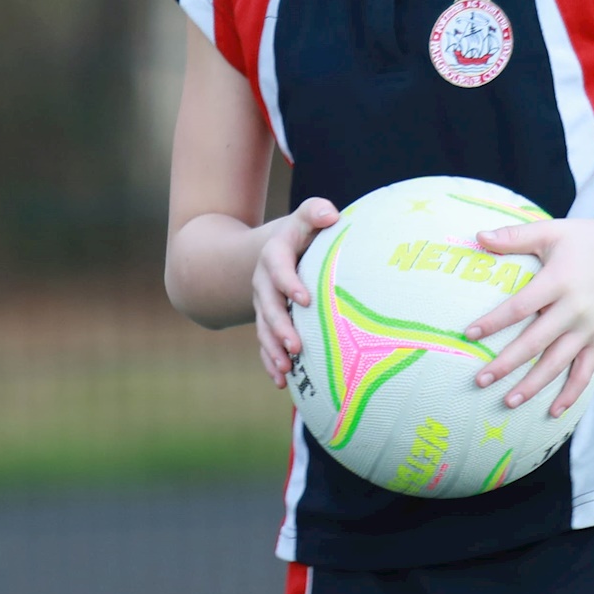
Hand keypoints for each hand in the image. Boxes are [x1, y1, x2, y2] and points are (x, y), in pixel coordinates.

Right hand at [250, 199, 337, 386]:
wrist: (272, 250)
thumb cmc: (301, 234)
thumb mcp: (305, 217)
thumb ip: (315, 211)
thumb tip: (330, 214)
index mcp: (274, 255)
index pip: (277, 267)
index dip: (288, 282)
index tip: (305, 300)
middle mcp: (264, 282)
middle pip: (268, 306)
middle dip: (280, 327)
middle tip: (296, 346)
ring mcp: (263, 304)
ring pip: (263, 329)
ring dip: (273, 350)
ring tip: (287, 370)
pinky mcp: (266, 321)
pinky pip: (264, 343)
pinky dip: (270, 362)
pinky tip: (281, 382)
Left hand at [463, 217, 593, 418]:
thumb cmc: (584, 239)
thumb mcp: (550, 231)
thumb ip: (514, 236)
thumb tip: (477, 237)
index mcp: (559, 281)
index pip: (520, 307)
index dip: (494, 322)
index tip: (469, 335)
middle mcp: (575, 309)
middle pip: (535, 342)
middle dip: (506, 364)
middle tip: (480, 380)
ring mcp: (589, 328)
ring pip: (558, 364)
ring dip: (533, 385)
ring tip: (508, 401)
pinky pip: (585, 372)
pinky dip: (571, 394)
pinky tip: (552, 411)